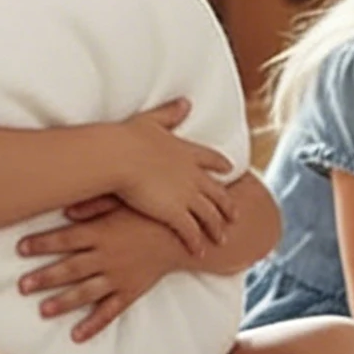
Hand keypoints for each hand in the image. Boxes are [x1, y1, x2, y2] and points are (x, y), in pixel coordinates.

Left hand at [18, 205, 186, 341]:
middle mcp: (107, 256)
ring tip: (43, 311)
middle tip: (22, 286)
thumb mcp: (121, 201)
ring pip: (86, 292)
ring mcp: (119, 277)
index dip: (41, 243)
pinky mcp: (130, 291)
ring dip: (63, 302)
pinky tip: (77, 336)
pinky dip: (93, 325)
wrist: (182, 236)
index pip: (65, 239)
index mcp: (102, 232)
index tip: (20, 248)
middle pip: (70, 268)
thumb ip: (92, 205)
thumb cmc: (148, 214)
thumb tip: (64, 210)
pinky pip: (110, 311)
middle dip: (44, 277)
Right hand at [116, 99, 236, 255]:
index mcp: (187, 151)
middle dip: (228, 205)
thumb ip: (170, 113)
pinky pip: (191, 232)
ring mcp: (187, 195)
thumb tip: (185, 101)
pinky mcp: (176, 213)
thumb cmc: (127, 138)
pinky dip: (197, 243)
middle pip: (217, 192)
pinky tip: (199, 252)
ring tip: (222, 239)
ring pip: (210, 216)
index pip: (212, 159)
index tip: (230, 170)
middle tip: (235, 215)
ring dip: (217, 228)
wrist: (118, 157)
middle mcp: (193, 175)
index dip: (221, 165)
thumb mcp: (152, 120)